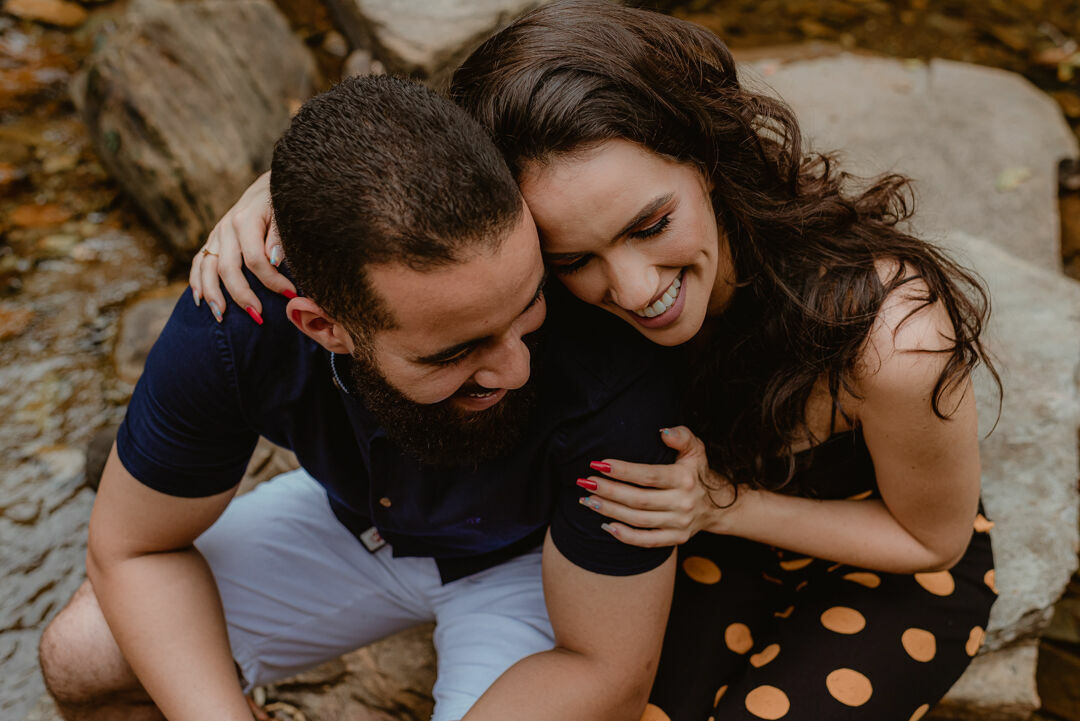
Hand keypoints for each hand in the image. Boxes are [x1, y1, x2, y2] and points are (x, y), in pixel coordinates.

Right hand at [190, 171, 295, 322]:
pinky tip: (199, 300)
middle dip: (242, 295)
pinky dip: (196, 281)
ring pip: (207, 268)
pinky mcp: (213, 239)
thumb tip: (273, 260)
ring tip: (221, 317)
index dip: (273, 281)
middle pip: (228, 268)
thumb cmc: (283, 202)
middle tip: (258, 317)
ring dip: (213, 294)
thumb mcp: (285, 213)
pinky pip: (199, 262)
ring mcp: (217, 234)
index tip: (291, 294)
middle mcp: (227, 228)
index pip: (256, 260)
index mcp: (246, 220)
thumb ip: (279, 236)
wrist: (269, 185)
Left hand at [578, 426, 735, 546]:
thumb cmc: (697, 471)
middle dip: (608, 490)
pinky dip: (625, 536)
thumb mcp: (695, 449)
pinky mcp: (676, 539)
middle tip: (585, 482)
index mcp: (685, 479)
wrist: (717, 505)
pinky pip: (647, 541)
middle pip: (638, 499)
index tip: (599, 463)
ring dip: (609, 510)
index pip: (649, 475)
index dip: (623, 471)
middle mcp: (683, 503)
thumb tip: (662, 432)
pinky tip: (605, 526)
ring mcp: (679, 524)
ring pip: (638, 519)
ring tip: (588, 500)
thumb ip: (681, 436)